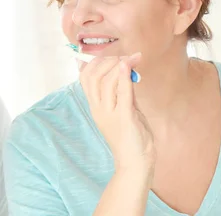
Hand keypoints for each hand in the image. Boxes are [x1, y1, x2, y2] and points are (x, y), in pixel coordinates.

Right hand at [80, 53, 154, 175]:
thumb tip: (118, 67)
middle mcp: (98, 109)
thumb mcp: (124, 107)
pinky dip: (124, 77)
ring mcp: (109, 114)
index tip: (115, 57)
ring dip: (118, 66)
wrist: (135, 162)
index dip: (97, 61)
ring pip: (105, 82)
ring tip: (132, 59)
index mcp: (95, 106)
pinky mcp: (124, 118)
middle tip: (125, 57)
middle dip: (107, 60)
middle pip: (92, 77)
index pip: (85, 77)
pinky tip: (128, 65)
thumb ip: (120, 88)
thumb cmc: (131, 135)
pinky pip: (121, 94)